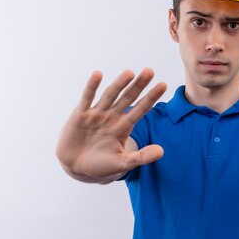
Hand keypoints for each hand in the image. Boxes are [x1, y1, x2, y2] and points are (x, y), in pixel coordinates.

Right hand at [56, 68, 166, 182]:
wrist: (76, 167)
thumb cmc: (101, 165)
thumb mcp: (123, 163)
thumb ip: (142, 157)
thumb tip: (162, 151)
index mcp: (124, 126)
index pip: (141, 109)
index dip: (151, 97)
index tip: (163, 85)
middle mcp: (112, 116)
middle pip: (128, 98)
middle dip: (138, 85)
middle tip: (149, 71)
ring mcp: (96, 114)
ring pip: (110, 95)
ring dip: (119, 84)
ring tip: (130, 73)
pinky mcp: (80, 114)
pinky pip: (87, 98)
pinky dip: (92, 87)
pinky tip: (98, 74)